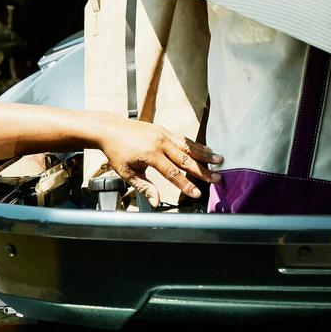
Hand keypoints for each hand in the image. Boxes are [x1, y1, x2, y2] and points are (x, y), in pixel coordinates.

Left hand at [94, 117, 220, 205]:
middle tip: (217, 179)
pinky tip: (206, 150)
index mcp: (150, 155)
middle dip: (202, 171)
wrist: (110, 129)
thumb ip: (144, 186)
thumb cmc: (117, 153)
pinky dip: (196, 145)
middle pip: (185, 160)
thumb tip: (157, 202)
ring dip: (205, 154)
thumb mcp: (127, 172)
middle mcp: (160, 143)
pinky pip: (183, 138)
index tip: (197, 194)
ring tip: (220, 161)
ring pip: (188, 146)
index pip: (172, 174)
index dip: (185, 185)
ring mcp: (163, 134)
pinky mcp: (163, 129)